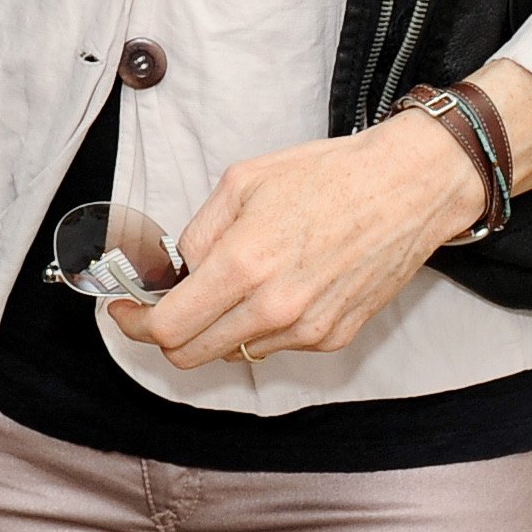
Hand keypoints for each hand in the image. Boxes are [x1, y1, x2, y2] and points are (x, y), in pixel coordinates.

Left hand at [111, 113, 485, 370]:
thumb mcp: (242, 182)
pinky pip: (276, 345)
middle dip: (166, 333)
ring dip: (218, 327)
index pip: (167, 328)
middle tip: (164, 302)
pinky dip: (261, 324)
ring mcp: (307, 330)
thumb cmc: (329, 176)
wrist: (407, 189)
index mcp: (244, 266)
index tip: (124, 310)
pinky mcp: (333, 338)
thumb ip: (198, 234)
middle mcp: (274, 309)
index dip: (133, 324)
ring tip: (235, 280)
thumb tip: (174, 271)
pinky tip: (277, 284)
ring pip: (234, 351)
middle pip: (192, 355)